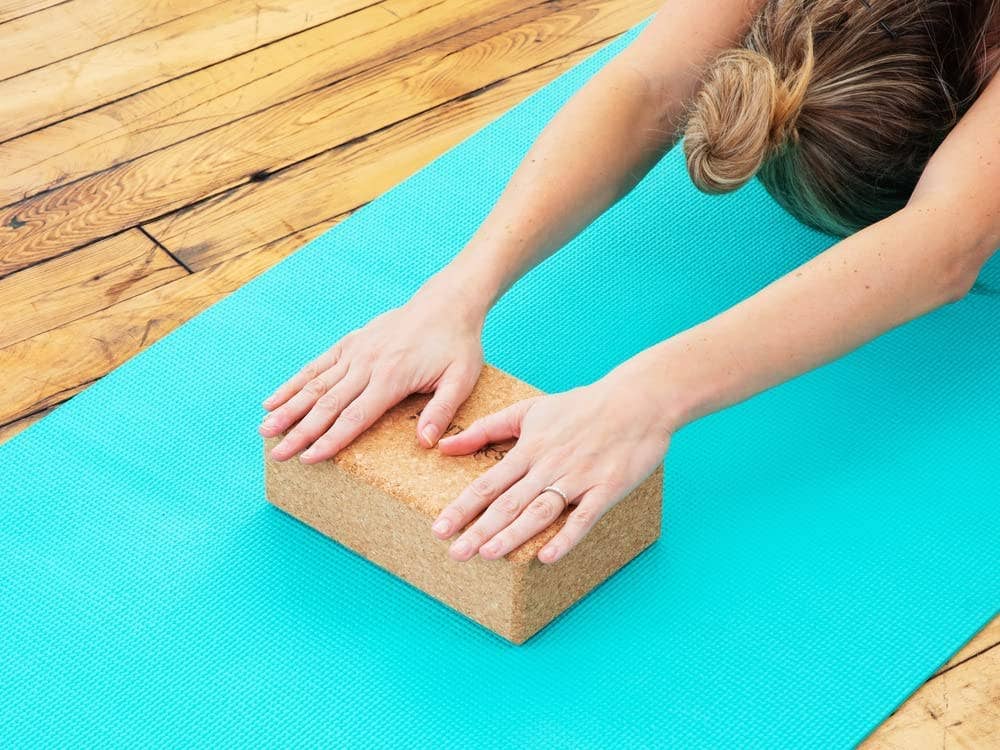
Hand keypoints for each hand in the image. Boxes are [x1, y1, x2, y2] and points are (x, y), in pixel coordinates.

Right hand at [259, 280, 486, 462]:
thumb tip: (425, 443)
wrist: (447, 303)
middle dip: (300, 432)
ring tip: (264, 431)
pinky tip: (274, 400)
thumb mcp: (461, 379)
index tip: (309, 459)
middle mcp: (367, 364)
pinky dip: (294, 383)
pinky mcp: (350, 342)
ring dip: (288, 409)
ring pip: (315, 385)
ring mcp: (355, 352)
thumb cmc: (457, 345)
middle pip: (327, 405)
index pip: (355, 417)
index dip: (330, 440)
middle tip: (277, 455)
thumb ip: (441, 411)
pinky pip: (317, 365)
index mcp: (391, 378)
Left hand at [429, 364, 672, 563]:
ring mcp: (579, 478)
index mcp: (530, 448)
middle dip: (480, 529)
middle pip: (509, 502)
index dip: (462, 507)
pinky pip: (584, 517)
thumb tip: (444, 446)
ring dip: (513, 534)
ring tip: (487, 554)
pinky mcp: (607, 488)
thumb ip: (487, 429)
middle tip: (455, 552)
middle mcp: (550, 465)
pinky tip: (546, 556)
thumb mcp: (529, 411)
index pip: (488, 483)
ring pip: (540, 511)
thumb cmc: (581, 407)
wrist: (637, 401)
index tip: (439, 529)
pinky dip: (565, 537)